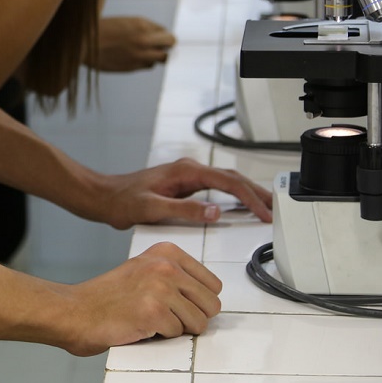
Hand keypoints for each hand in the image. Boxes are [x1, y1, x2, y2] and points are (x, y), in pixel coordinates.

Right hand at [52, 243, 222, 355]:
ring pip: (199, 322)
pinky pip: (178, 335)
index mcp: (167, 252)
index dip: (197, 302)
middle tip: (165, 318)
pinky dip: (161, 338)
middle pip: (211, 305)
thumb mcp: (144, 270)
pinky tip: (140, 327)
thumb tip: (209, 302)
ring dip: (178, 329)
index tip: (178, 305)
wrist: (74, 311)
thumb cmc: (108, 297)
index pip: (213, 285)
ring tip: (151, 322)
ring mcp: (161, 288)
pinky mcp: (154, 313)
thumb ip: (176, 277)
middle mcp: (167, 266)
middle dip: (192, 318)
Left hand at [90, 157, 272, 229]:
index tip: (264, 212)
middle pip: (233, 178)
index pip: (229, 182)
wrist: (104, 197)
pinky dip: (234, 195)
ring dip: (248, 192)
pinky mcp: (185, 184)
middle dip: (257, 192)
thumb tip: (216, 212)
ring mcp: (188, 176)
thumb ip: (185, 210)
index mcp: (187, 171)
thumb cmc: (123, 202)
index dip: (250, 197)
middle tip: (277, 209)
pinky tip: (240, 204)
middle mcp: (190, 170)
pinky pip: (217, 187)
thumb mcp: (153, 209)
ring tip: (267, 206)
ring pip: (227, 181)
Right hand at [92, 16, 174, 71]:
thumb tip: (159, 35)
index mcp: (141, 23)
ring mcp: (140, 54)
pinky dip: (145, 63)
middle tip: (158, 47)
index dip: (160, 35)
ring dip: (156, 56)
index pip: (164, 30)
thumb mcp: (124, 22)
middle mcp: (144, 38)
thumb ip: (142, 28)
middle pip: (171, 42)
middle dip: (166, 45)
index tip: (154, 38)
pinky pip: (148, 66)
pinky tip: (133, 59)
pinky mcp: (133, 66)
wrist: (83, 44)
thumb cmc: (101, 31)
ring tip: (143, 53)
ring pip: (162, 57)